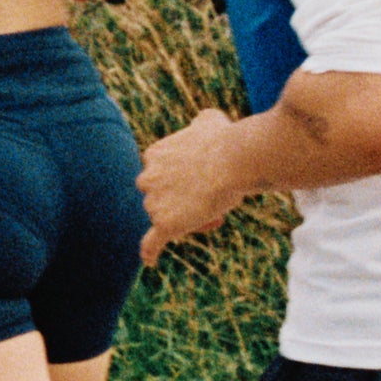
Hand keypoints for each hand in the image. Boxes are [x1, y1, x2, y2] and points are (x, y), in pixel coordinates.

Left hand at [137, 109, 248, 261]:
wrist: (234, 160)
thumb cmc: (226, 139)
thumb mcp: (210, 120)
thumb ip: (199, 124)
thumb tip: (203, 123)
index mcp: (154, 154)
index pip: (163, 174)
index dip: (184, 180)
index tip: (206, 180)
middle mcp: (146, 178)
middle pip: (162, 197)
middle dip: (183, 200)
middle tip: (212, 199)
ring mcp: (153, 202)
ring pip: (167, 218)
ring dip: (187, 219)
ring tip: (215, 214)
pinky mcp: (164, 224)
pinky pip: (151, 242)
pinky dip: (150, 251)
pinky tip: (150, 260)